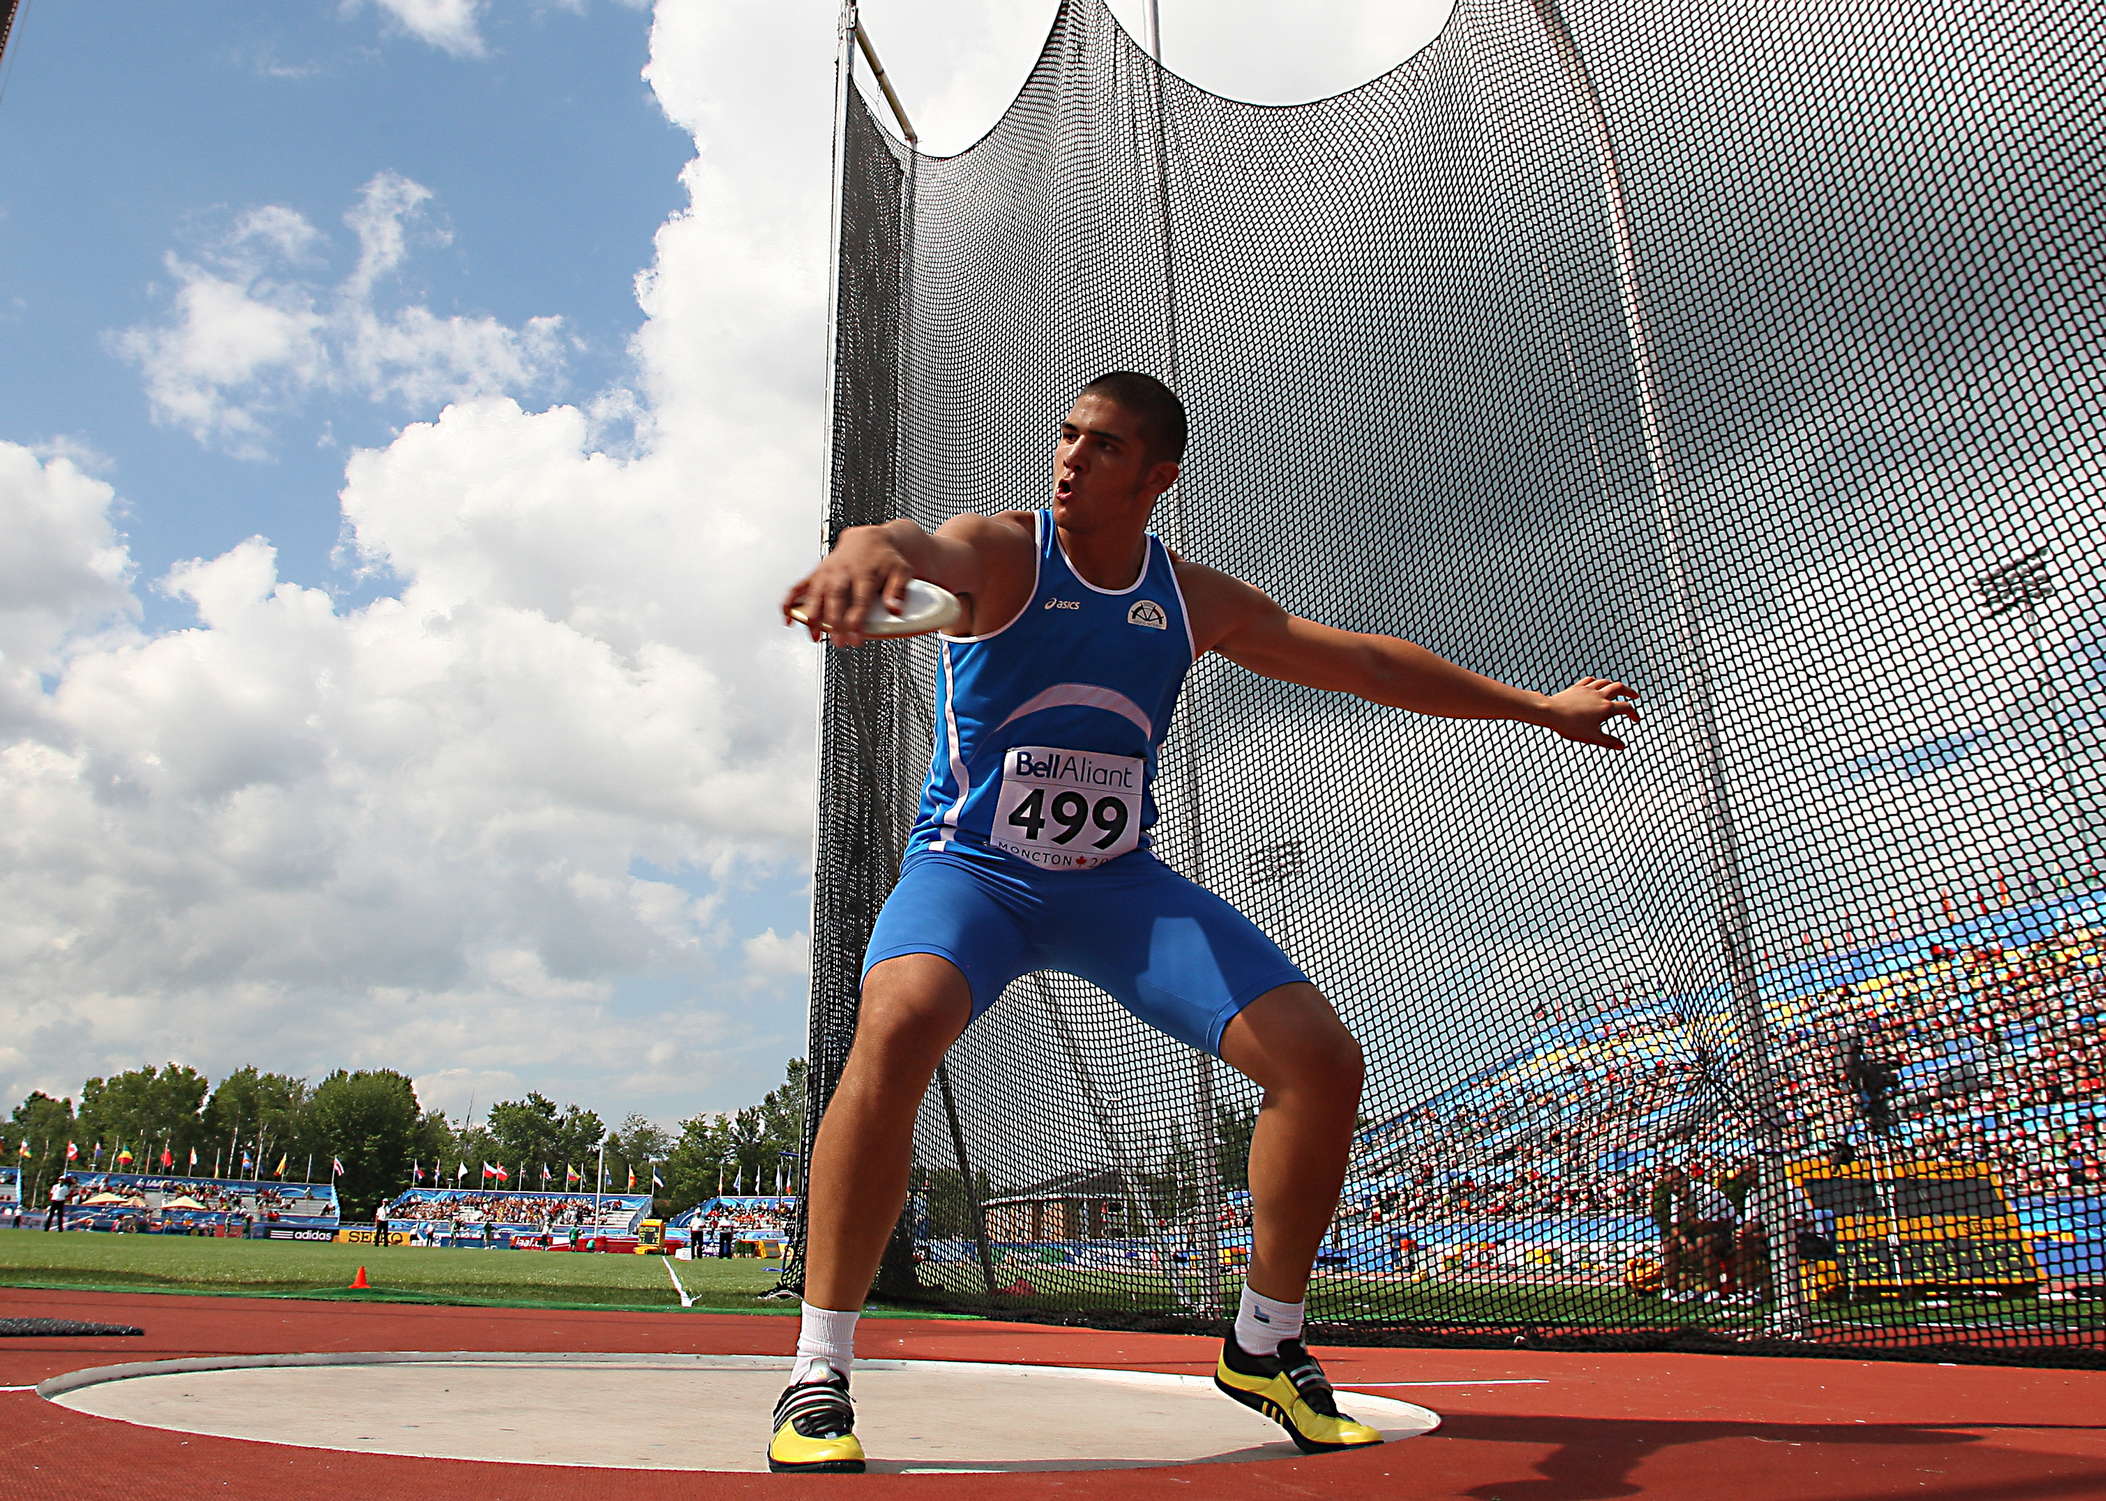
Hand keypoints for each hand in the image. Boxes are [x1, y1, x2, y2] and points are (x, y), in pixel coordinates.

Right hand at [780, 526, 913, 647]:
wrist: (868, 539)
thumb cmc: (886, 559)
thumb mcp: (901, 571)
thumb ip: (899, 590)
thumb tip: (896, 609)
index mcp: (865, 572)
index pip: (860, 599)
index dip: (857, 620)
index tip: (856, 639)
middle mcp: (842, 572)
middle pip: (836, 598)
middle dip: (835, 622)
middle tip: (839, 642)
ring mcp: (826, 573)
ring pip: (816, 595)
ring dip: (813, 617)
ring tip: (815, 637)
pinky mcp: (816, 574)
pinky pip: (798, 587)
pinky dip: (790, 602)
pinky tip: (789, 620)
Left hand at [1537, 676, 1640, 748]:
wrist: (1550, 712)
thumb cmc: (1570, 726)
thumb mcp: (1591, 737)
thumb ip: (1608, 742)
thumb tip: (1622, 746)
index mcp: (1606, 708)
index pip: (1626, 708)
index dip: (1634, 714)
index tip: (1636, 720)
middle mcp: (1599, 696)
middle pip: (1619, 688)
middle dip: (1629, 692)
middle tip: (1635, 696)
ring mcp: (1588, 690)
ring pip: (1606, 682)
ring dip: (1614, 685)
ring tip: (1618, 689)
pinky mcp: (1577, 687)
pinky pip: (1591, 680)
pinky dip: (1598, 681)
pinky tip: (1597, 684)